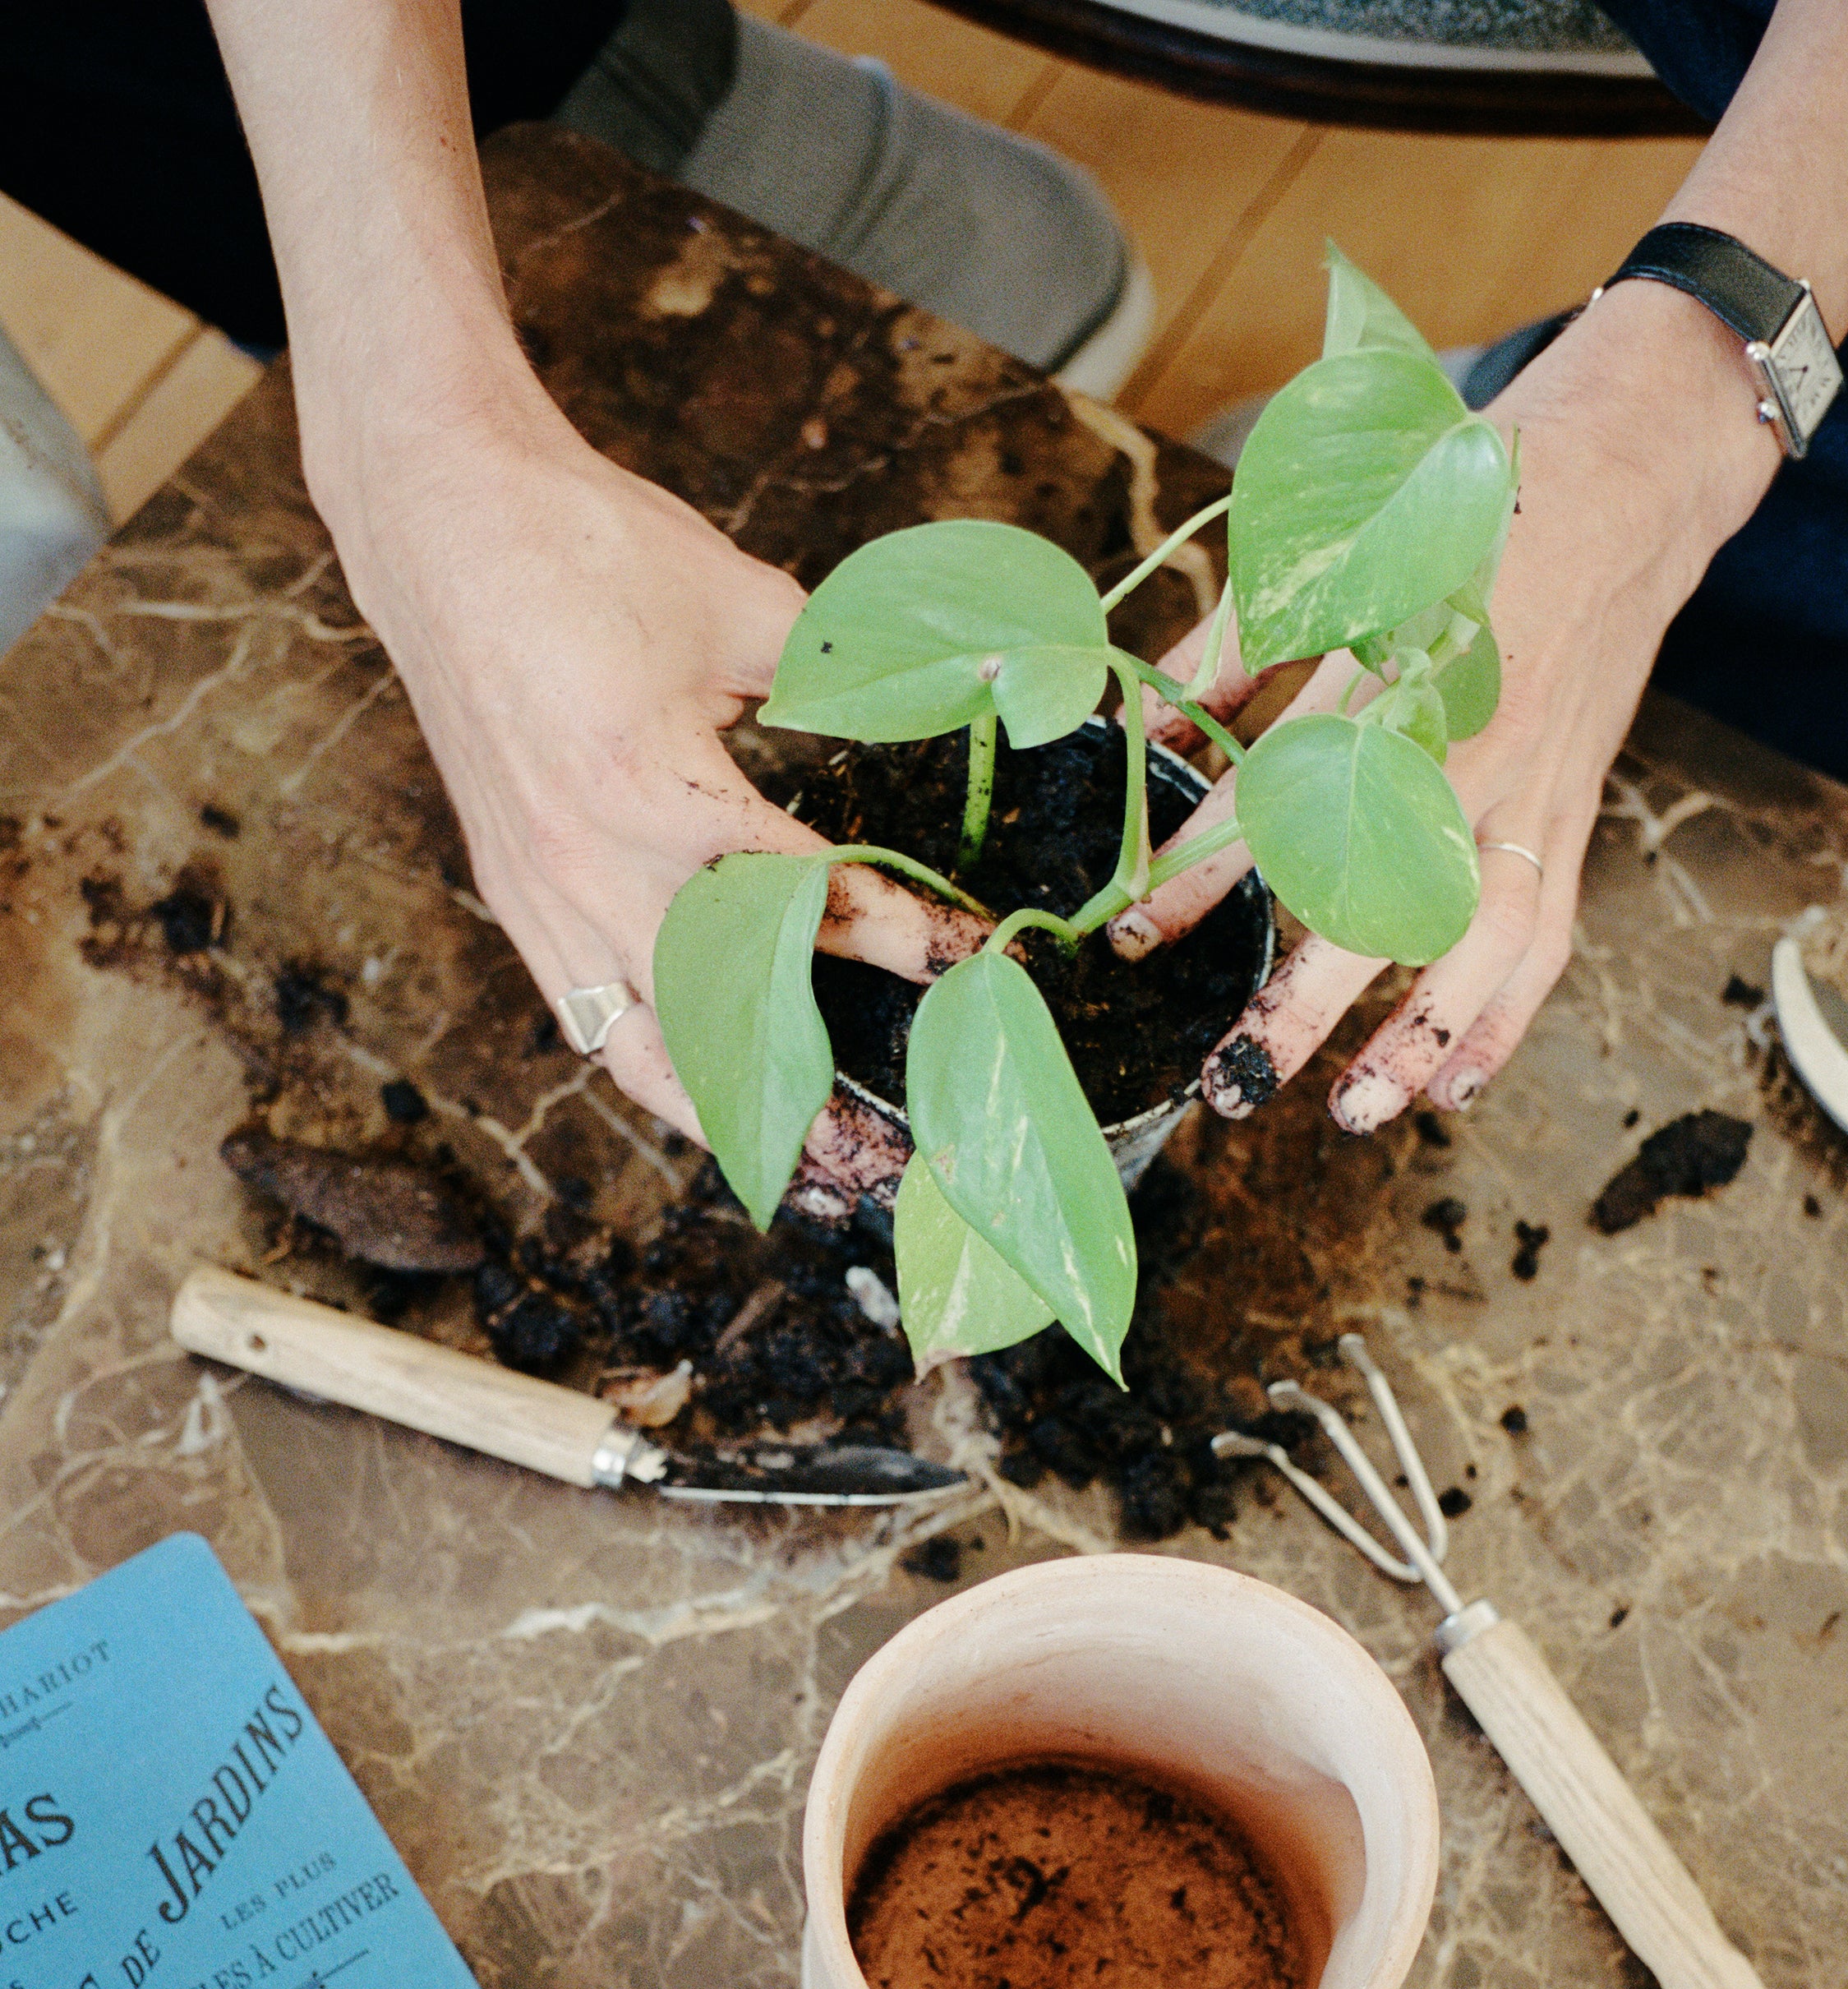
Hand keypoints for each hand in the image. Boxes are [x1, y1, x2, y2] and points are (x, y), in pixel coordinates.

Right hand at [321, 396, 981, 1215]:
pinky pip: (586, 1016)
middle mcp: (587, 864)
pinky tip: (705, 1103)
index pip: (802, 893)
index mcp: (650, 787)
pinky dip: (650, 1068)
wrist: (444, 520)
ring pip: (640, 1045)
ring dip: (722, 1113)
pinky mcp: (516, 895)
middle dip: (813, 1077)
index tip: (964, 956)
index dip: (896, 930)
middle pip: (725, 1006)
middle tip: (890, 1142)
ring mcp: (541, 892)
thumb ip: (838, 683)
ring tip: (800, 1170)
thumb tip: (936, 708)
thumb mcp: (742, 605)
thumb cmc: (591, 549)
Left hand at [1114, 281, 1781, 1130]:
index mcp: (1398, 674)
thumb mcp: (1337, 549)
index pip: (1279, 800)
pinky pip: (1545, 937)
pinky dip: (1504, 1020)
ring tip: (1356, 1113)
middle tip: (1233, 1080)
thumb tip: (1138, 723)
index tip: (1136, 931)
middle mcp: (1471, 747)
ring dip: (1420, 1036)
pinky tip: (1453, 1085)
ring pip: (1482, 942)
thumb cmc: (1467, 503)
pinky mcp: (1574, 814)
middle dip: (1305, 1002)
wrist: (1627, 477)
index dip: (1199, 873)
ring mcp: (1535, 790)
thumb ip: (1233, 644)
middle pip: (1384, 901)